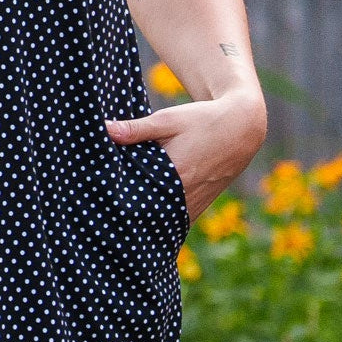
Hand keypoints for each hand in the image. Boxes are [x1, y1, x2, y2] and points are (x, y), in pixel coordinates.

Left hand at [106, 90, 266, 223]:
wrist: (240, 128)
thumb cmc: (201, 120)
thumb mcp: (168, 120)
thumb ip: (136, 129)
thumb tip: (104, 130)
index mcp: (175, 174)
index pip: (137, 195)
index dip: (117, 198)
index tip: (101, 199)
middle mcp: (185, 195)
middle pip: (147, 212)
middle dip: (128, 211)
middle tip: (105, 210)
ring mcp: (194, 204)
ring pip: (161, 220)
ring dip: (144, 218)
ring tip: (120, 217)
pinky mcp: (199, 206)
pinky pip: (174, 221)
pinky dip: (160, 219)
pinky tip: (144, 216)